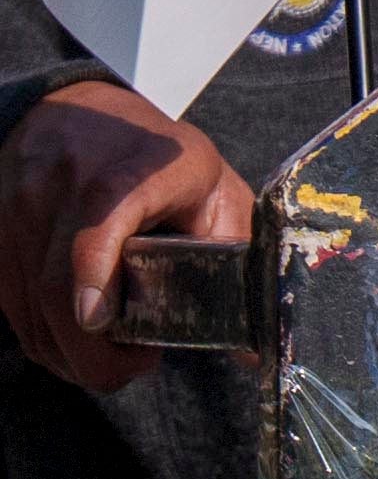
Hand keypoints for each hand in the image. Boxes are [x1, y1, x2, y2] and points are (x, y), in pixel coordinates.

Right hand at [2, 81, 256, 393]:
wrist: (75, 112)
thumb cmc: (157, 157)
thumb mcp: (211, 187)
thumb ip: (231, 256)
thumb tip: (253, 350)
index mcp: (134, 172)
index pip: (99, 220)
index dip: (94, 271)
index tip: (98, 319)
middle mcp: (63, 189)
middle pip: (55, 285)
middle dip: (93, 350)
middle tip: (136, 366)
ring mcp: (20, 213)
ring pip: (29, 305)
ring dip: (69, 352)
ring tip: (114, 357)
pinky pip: (12, 303)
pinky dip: (44, 336)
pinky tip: (78, 341)